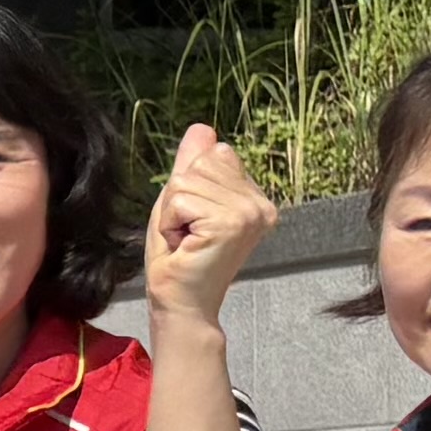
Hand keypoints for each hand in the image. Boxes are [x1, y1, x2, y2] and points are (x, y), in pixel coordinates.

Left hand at [142, 124, 278, 322]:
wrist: (180, 302)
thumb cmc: (179, 258)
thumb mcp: (182, 202)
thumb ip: (192, 165)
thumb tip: (203, 128)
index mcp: (255, 197)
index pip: (215, 154)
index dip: (189, 187)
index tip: (193, 223)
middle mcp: (261, 203)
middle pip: (199, 164)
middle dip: (178, 199)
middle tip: (186, 234)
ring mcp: (250, 212)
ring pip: (186, 180)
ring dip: (172, 213)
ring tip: (185, 240)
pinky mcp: (232, 222)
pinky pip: (180, 199)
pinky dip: (170, 222)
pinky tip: (184, 245)